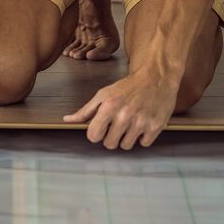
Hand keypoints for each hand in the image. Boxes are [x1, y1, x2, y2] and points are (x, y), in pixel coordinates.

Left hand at [63, 69, 178, 149]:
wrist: (155, 78)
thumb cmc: (127, 87)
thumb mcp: (103, 94)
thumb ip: (85, 110)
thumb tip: (67, 120)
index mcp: (108, 106)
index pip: (93, 136)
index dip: (96, 133)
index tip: (101, 128)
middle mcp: (124, 115)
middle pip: (109, 144)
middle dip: (111, 137)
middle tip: (117, 124)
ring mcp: (141, 122)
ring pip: (126, 146)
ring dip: (126, 138)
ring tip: (130, 123)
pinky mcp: (156, 126)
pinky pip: (143, 144)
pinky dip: (142, 137)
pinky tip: (142, 124)